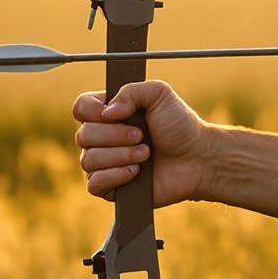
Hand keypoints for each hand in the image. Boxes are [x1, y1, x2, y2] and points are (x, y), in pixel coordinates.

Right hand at [72, 79, 210, 206]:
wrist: (197, 158)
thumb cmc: (180, 126)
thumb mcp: (160, 93)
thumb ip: (131, 91)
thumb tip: (107, 112)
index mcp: (110, 113)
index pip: (80, 108)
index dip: (92, 110)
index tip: (116, 114)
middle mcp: (103, 137)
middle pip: (83, 135)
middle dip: (116, 135)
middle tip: (142, 136)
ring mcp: (105, 163)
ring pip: (88, 160)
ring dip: (120, 155)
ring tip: (146, 154)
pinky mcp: (111, 187)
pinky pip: (94, 184)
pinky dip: (115, 176)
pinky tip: (136, 172)